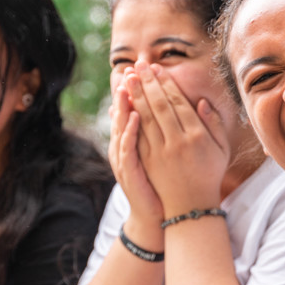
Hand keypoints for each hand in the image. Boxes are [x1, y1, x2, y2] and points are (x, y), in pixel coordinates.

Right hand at [108, 84, 164, 247]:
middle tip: (131, 69)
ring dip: (125, 105)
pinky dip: (130, 132)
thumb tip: (152, 109)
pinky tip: (136, 117)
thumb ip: (157, 131)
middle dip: (128, 90)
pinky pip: (128, 148)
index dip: (138, 89)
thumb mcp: (159, 154)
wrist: (156, 215)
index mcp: (135, 140)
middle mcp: (125, 146)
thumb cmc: (162, 184)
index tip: (144, 69)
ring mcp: (124, 159)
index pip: (134, 109)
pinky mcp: (129, 171)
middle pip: (124, 113)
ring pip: (122, 127)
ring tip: (128, 85)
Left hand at [124, 61, 229, 215]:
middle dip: (148, 83)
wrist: (191, 206)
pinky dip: (130, 118)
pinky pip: (137, 135)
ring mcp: (161, 152)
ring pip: (145, 117)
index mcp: (197, 136)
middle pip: (159, 105)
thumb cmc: (209, 175)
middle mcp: (178, 142)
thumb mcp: (221, 149)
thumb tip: (200, 101)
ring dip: (135, 95)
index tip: (157, 68)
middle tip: (139, 65)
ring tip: (128, 77)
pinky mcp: (148, 161)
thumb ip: (214, 124)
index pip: (178, 103)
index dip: (166, 83)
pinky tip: (124, 104)